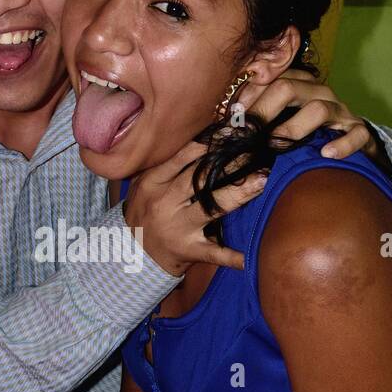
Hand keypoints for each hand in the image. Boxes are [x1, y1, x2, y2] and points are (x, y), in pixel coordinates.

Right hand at [123, 141, 266, 276]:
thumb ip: (164, 166)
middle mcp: (165, 205)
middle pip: (201, 180)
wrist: (130, 253)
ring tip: (261, 180)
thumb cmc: (142, 212)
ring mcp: (178, 229)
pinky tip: (248, 258)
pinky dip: (231, 257)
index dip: (206, 145)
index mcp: (152, 184)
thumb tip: (199, 141)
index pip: (181, 160)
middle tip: (254, 151)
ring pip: (211, 209)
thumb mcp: (142, 186)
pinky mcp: (188, 251)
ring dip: (238, 195)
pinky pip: (212, 254)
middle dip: (230, 164)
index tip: (230, 133)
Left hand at [235, 72, 379, 162]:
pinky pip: (356, 133)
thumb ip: (256, 120)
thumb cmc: (305, 135)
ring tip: (277, 144)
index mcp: (298, 85)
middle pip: (290, 87)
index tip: (230, 117)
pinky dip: (342, 144)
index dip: (248, 96)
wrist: (351, 145)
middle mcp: (319, 93)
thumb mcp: (279, 123)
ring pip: (320, 108)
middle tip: (245, 133)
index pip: (270, 78)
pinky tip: (326, 154)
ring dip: (295, 127)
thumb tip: (220, 129)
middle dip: (263, 109)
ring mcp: (341, 111)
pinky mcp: (360, 132)